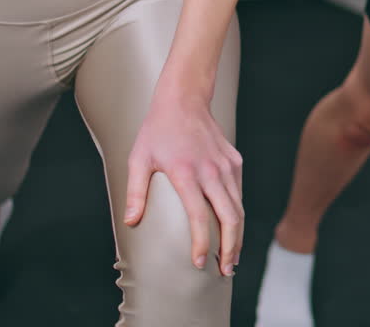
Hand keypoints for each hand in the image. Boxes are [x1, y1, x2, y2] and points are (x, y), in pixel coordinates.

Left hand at [124, 86, 242, 276]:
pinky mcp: (234, 162)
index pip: (199, 216)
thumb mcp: (139, 158)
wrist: (184, 99)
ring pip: (238, 207)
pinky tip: (232, 228)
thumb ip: (135, 192)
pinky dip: (237, 213)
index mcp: (186, 173)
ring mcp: (226, 166)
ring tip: (232, 257)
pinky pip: (238, 192)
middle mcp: (211, 171)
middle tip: (225, 270)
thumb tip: (130, 222)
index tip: (198, 263)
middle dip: (230, 248)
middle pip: (230, 217)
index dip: (200, 242)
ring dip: (237, 235)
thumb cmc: (157, 130)